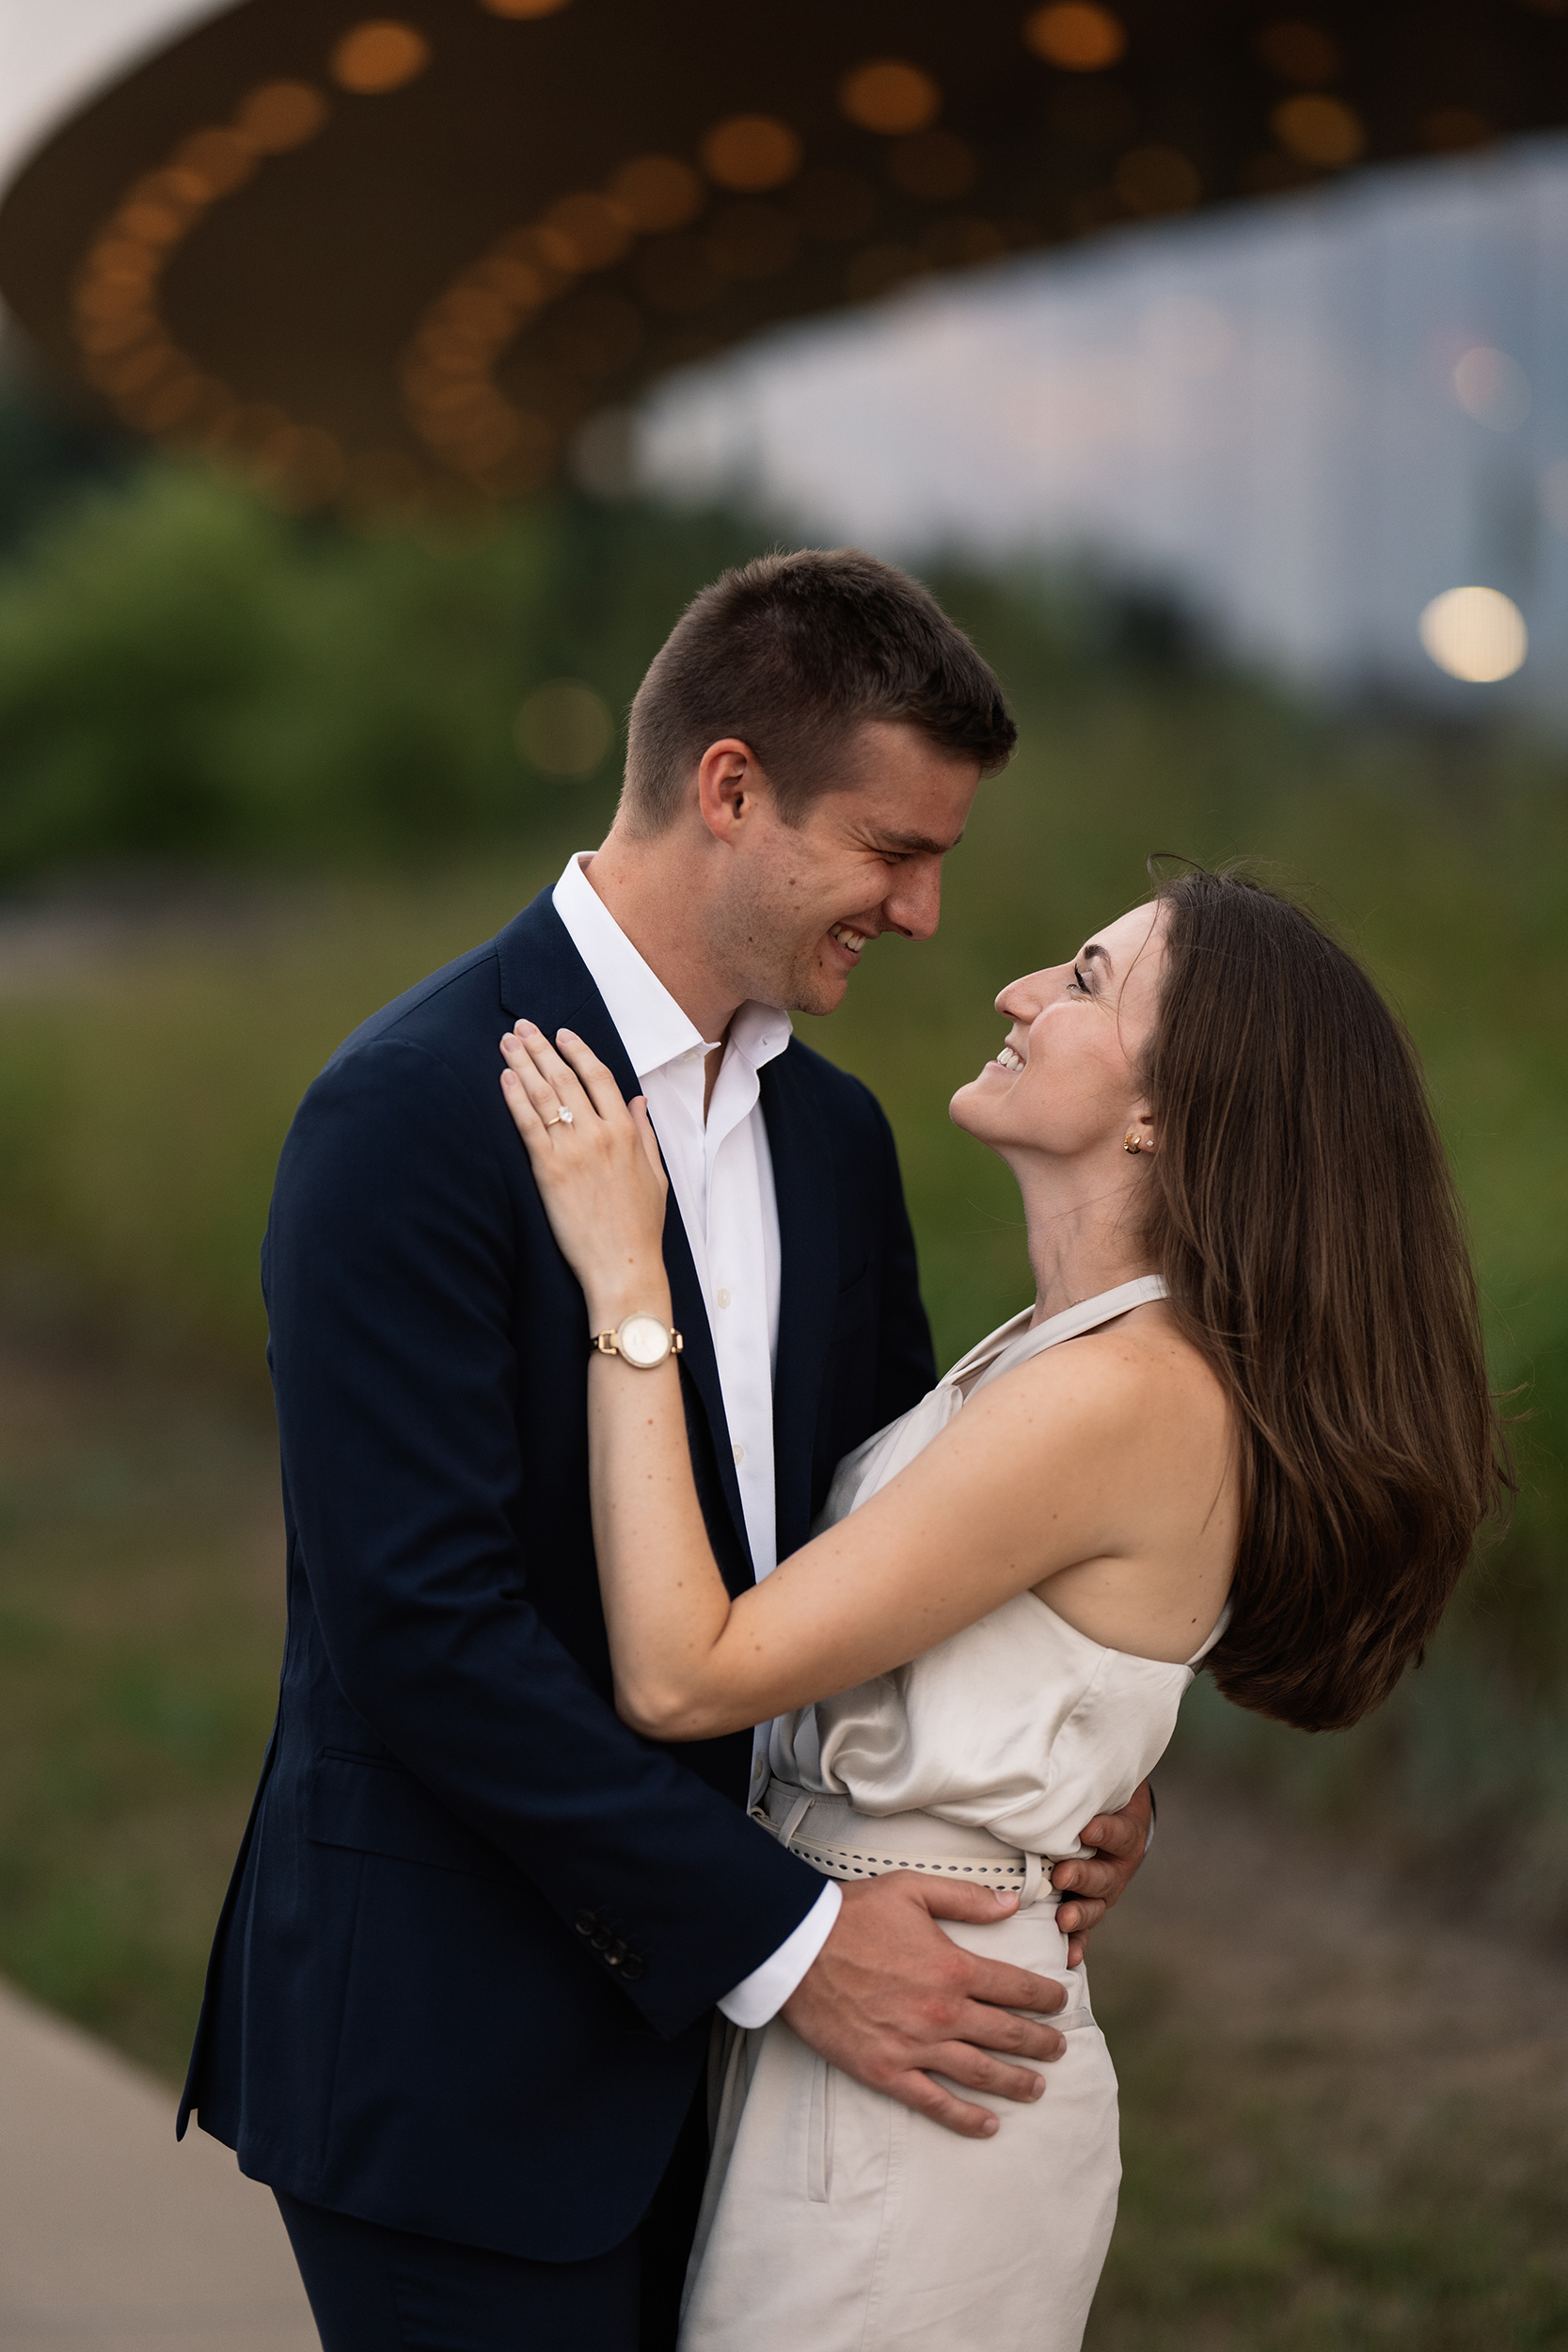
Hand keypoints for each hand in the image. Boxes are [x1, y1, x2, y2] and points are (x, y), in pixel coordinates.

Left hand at [500, 1023, 668, 1323]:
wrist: (623, 1266)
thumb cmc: (640, 1227)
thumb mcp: (656, 1175)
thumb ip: (645, 1134)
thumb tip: (638, 1102)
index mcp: (627, 1132)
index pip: (599, 1077)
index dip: (578, 1051)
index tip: (562, 1034)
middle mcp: (600, 1134)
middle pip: (565, 1078)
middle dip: (541, 1047)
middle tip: (522, 1026)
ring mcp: (573, 1151)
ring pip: (544, 1094)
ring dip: (522, 1063)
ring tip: (506, 1042)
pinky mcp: (549, 1171)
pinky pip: (528, 1125)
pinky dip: (515, 1098)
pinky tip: (504, 1079)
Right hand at [781, 1874, 1068, 2139]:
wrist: (797, 1948)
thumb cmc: (853, 1913)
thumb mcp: (912, 1888)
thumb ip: (966, 1898)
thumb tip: (1011, 1903)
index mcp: (954, 1967)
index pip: (1016, 1988)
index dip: (1045, 1998)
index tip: (1060, 2003)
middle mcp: (943, 2012)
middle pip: (1007, 2034)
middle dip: (1040, 2043)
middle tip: (1059, 2049)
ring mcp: (916, 2046)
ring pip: (981, 2073)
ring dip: (1015, 2083)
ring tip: (1037, 2088)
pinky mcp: (887, 2071)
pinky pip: (934, 2102)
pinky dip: (965, 2119)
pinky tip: (988, 2125)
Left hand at [1051, 1778, 1151, 1966]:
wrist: (1112, 1811)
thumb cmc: (1098, 1793)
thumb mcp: (1101, 1780)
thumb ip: (1084, 1773)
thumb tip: (1054, 1739)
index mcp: (1125, 1832)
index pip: (1118, 1832)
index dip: (1104, 1832)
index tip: (1087, 1828)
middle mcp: (1118, 1865)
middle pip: (1105, 1876)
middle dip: (1083, 1878)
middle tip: (1063, 1875)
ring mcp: (1105, 1889)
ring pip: (1096, 1906)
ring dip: (1079, 1914)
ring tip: (1062, 1918)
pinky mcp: (1090, 1905)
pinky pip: (1085, 1929)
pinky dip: (1078, 1942)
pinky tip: (1069, 1956)